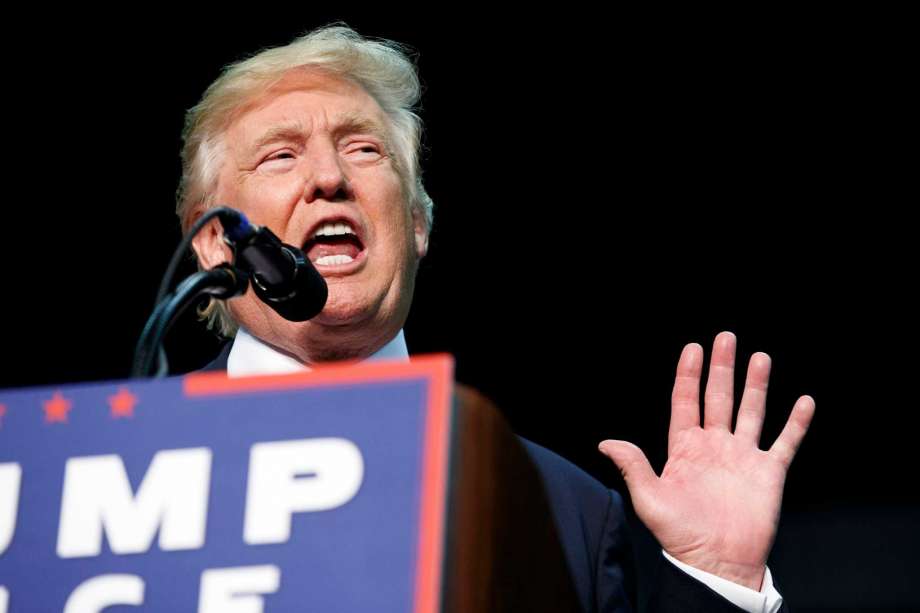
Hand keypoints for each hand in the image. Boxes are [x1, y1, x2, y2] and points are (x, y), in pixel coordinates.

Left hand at [598, 331, 814, 590]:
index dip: (688, 375)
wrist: (717, 563)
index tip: (693, 347)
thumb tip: (605, 443)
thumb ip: (633, 466)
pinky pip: (785, 442)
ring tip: (760, 357)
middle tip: (726, 337)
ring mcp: (743, 457)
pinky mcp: (768, 473)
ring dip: (756, 384)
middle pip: (719, 397)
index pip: (686, 401)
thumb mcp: (649, 499)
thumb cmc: (680, 535)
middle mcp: (715, 446)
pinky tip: (804, 401)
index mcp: (685, 448)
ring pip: (751, 411)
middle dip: (722, 367)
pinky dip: (795, 423)